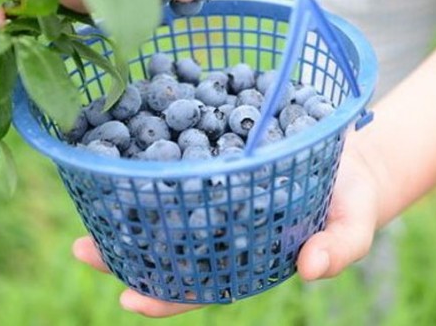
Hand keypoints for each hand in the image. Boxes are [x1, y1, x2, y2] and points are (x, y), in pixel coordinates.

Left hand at [72, 139, 381, 316]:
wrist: (349, 153)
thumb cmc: (350, 198)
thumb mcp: (354, 223)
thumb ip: (338, 249)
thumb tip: (309, 269)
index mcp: (245, 255)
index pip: (200, 286)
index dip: (164, 296)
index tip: (129, 299)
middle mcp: (220, 226)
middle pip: (165, 246)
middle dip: (122, 251)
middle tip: (81, 249)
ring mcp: (214, 191)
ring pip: (161, 202)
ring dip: (124, 201)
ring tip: (88, 189)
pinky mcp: (214, 152)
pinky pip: (177, 154)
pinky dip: (150, 151)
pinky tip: (123, 137)